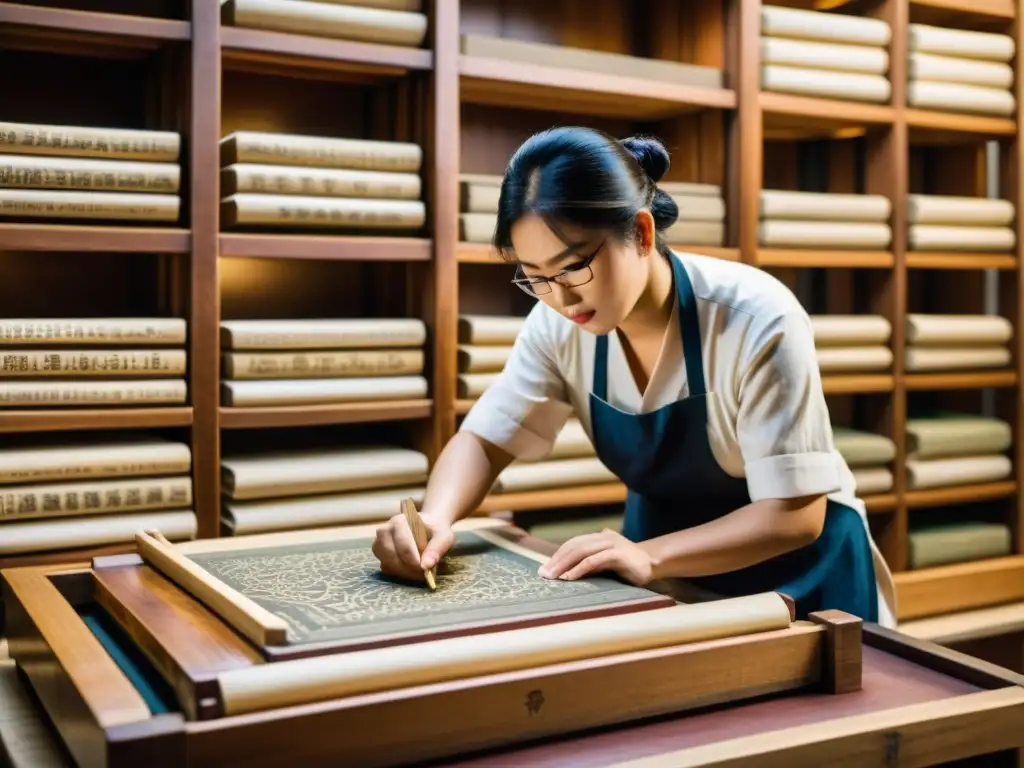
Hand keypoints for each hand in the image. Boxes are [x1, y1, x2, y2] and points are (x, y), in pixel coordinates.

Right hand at [372, 511, 454, 582]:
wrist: (428, 527)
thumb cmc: (435, 531)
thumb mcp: (443, 536)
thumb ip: (437, 548)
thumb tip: (427, 565)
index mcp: (399, 522)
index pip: (404, 546)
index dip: (415, 561)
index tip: (426, 569)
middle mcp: (385, 531)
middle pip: (393, 556)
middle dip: (409, 568)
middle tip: (423, 573)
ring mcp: (379, 542)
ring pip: (387, 564)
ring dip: (403, 572)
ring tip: (418, 572)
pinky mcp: (379, 554)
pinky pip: (386, 568)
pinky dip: (398, 573)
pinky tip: (410, 571)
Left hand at [538, 528, 655, 585]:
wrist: (653, 563)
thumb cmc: (628, 566)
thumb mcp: (606, 562)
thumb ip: (590, 562)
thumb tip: (565, 571)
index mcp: (598, 537)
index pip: (573, 544)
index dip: (557, 555)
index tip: (544, 569)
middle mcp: (603, 537)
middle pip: (574, 546)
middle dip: (556, 560)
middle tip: (543, 574)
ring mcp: (611, 544)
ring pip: (581, 552)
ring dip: (564, 565)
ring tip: (552, 577)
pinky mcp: (618, 555)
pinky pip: (594, 561)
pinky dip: (579, 569)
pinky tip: (569, 578)